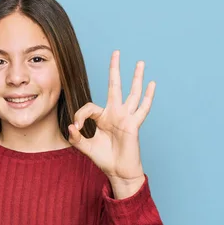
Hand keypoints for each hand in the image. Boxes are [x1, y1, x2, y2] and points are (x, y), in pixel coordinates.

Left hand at [68, 50, 155, 185]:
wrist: (118, 172)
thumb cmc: (104, 159)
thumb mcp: (86, 148)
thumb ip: (76, 138)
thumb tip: (71, 127)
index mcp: (103, 117)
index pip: (89, 107)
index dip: (80, 115)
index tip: (76, 126)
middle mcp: (115, 113)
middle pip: (114, 86)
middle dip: (114, 69)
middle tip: (115, 52)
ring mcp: (126, 117)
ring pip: (132, 93)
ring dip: (136, 77)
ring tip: (140, 62)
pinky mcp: (134, 125)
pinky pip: (142, 109)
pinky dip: (148, 97)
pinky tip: (152, 84)